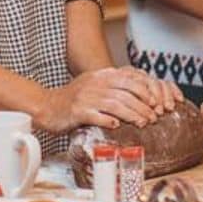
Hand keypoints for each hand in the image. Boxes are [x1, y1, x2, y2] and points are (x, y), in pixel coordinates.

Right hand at [39, 67, 170, 131]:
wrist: (47, 106)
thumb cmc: (74, 98)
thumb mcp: (94, 84)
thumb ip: (113, 85)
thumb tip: (139, 91)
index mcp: (101, 75)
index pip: (129, 78)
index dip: (145, 90)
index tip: (155, 101)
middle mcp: (95, 83)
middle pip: (126, 92)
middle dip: (143, 105)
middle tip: (154, 116)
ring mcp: (86, 97)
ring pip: (115, 104)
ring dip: (132, 114)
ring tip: (143, 123)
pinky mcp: (77, 111)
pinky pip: (96, 116)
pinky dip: (109, 121)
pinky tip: (117, 126)